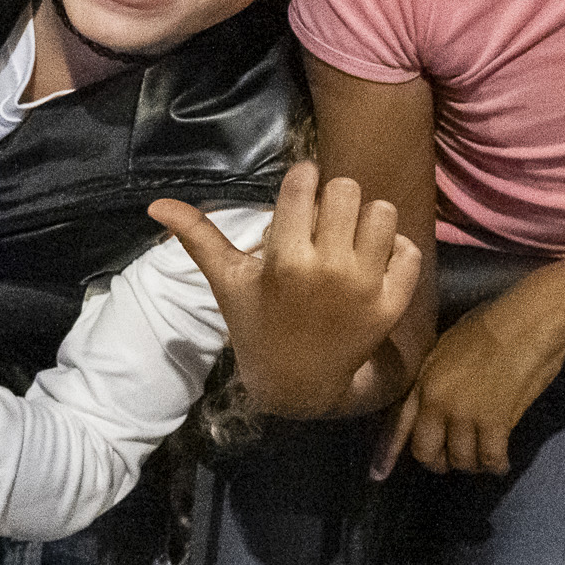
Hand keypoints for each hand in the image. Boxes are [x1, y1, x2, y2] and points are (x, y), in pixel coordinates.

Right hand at [155, 162, 420, 420]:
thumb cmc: (257, 325)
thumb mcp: (228, 282)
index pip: (304, 183)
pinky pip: (408, 249)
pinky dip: (395, 250)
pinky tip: (373, 264)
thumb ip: (199, 237)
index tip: (299, 191)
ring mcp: (365, 287)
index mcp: (284, 259)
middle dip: (333, 199)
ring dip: (367, 220)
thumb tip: (156, 203)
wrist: (297, 384)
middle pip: (346, 190)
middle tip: (323, 221)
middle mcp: (328, 269)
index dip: (302, 180)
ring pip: (382, 211)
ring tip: (349, 239)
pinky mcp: (393, 303)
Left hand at [379, 281, 564, 477]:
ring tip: (483, 458)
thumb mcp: (448, 345)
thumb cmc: (493, 322)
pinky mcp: (494, 424)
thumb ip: (436, 375)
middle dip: (439, 461)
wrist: (527, 321)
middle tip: (455, 459)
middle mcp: (437, 404)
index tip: (379, 475)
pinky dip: (497, 465)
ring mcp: (464, 415)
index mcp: (424, 382)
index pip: (399, 425)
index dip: (389, 453)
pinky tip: (502, 463)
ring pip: (461, 460)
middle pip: (427, 452)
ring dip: (472, 464)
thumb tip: (437, 395)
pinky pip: (490, 458)